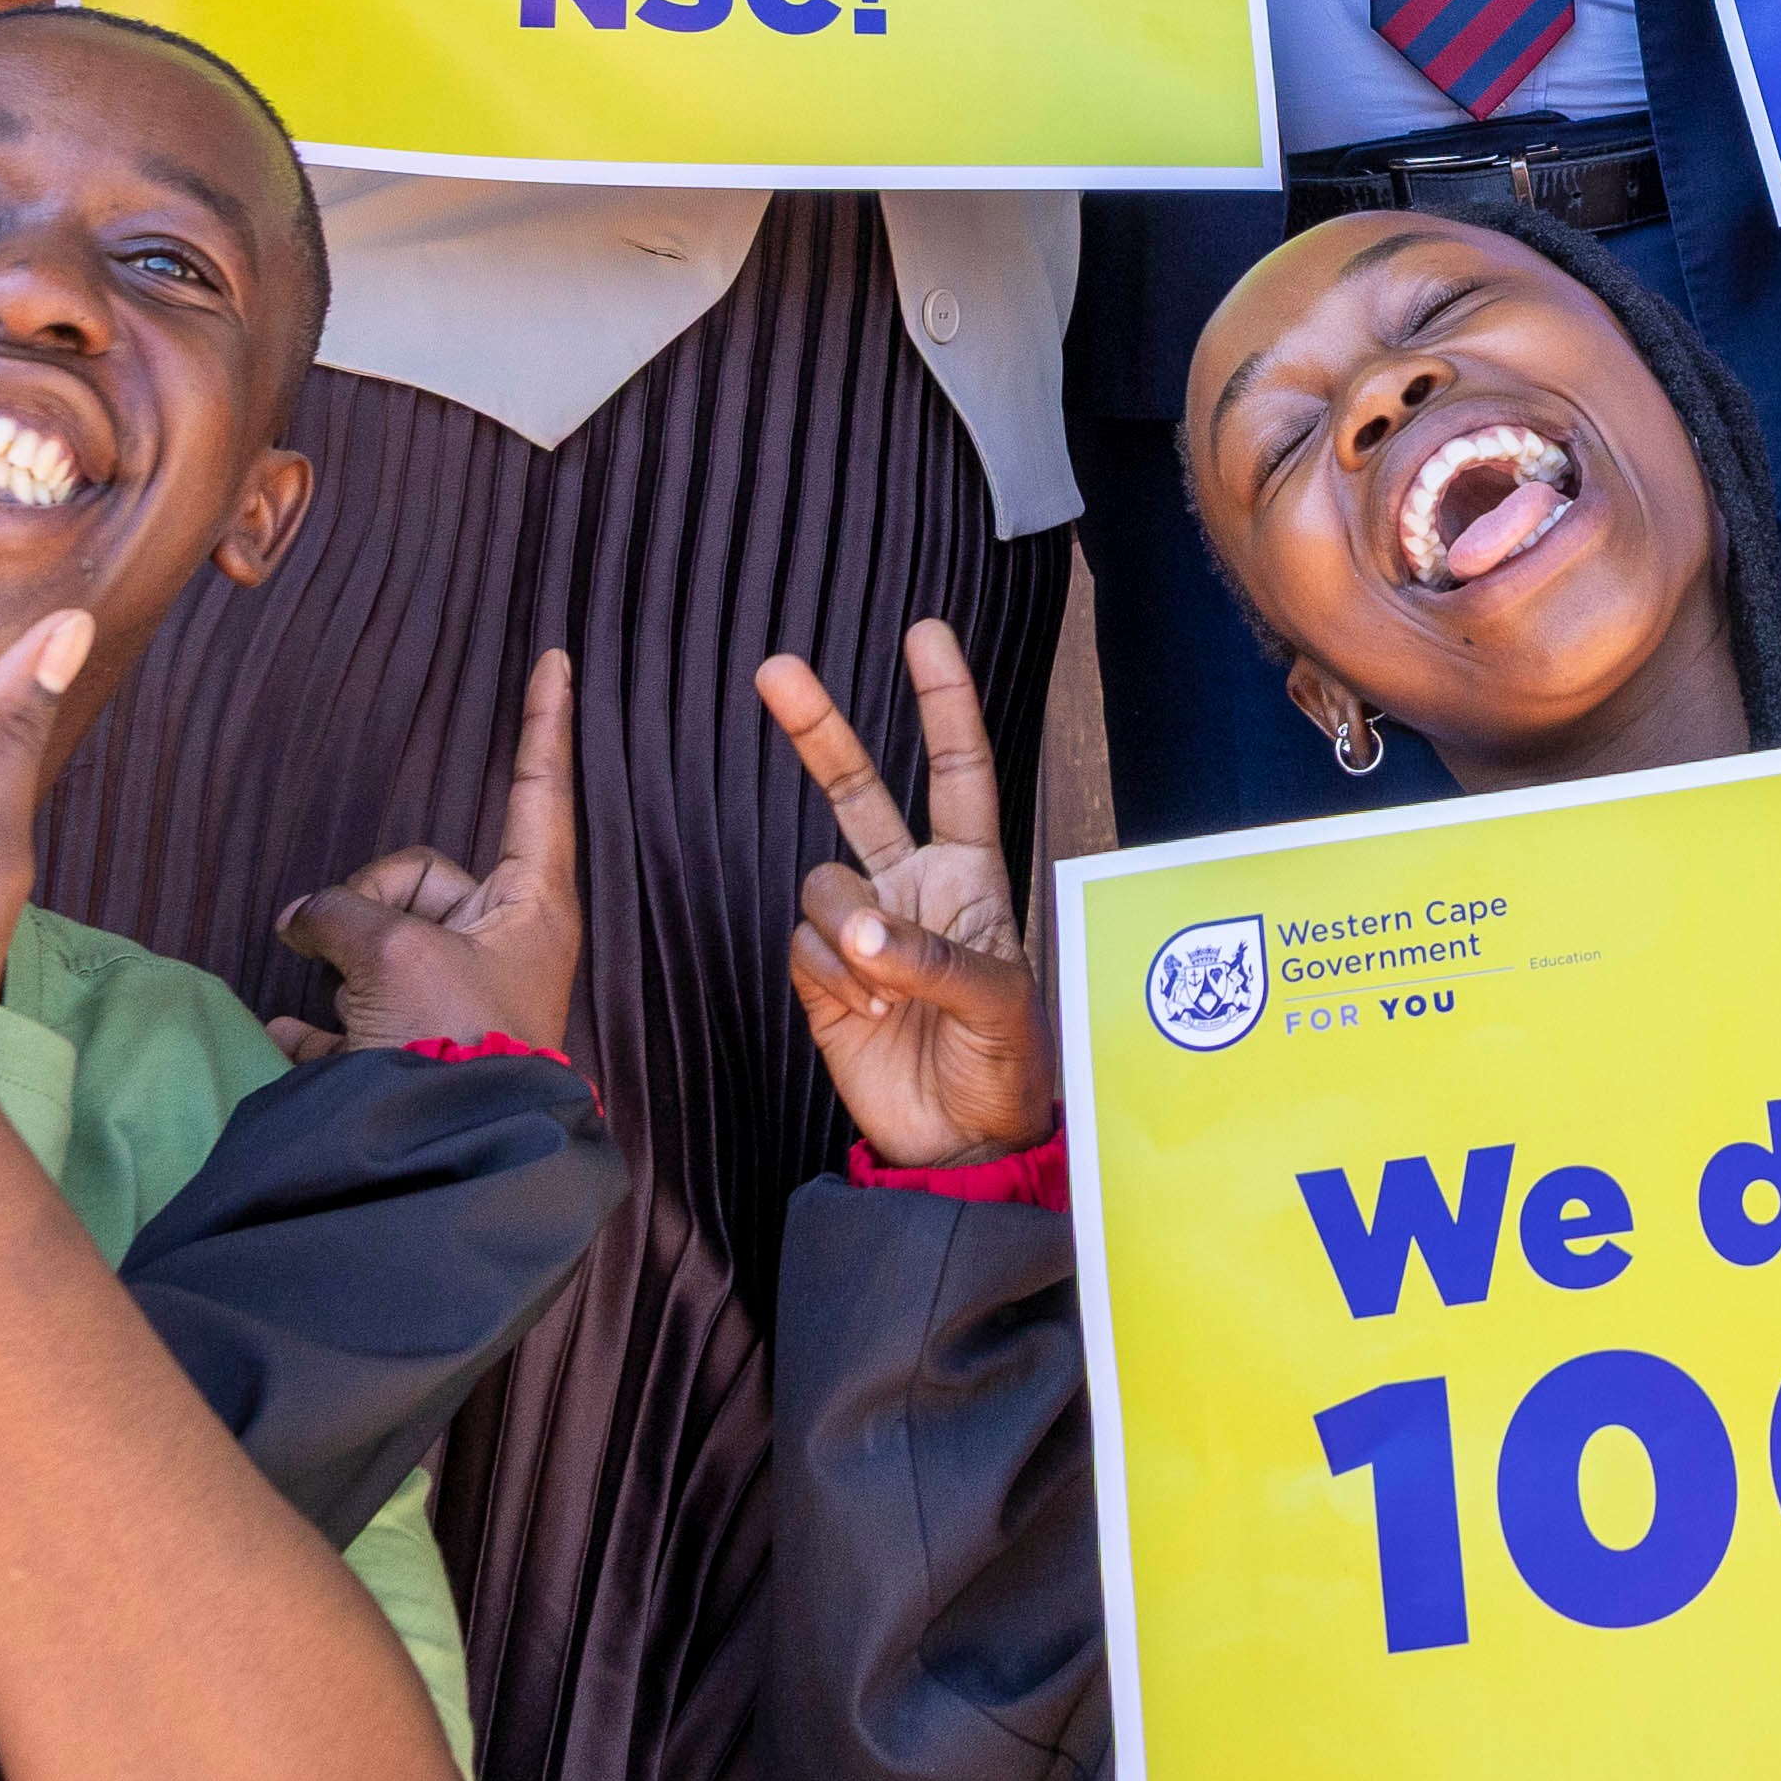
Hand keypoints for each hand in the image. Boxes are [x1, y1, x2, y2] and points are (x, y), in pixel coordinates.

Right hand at [269, 648, 582, 1064]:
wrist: (441, 1152)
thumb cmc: (450, 1041)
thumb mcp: (395, 954)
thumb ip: (342, 913)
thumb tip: (301, 919)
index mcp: (531, 904)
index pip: (538, 789)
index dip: (543, 724)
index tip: (558, 656)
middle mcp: (499, 942)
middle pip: (419, 876)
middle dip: (370, 902)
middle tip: (351, 950)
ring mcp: (451, 996)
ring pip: (374, 939)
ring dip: (338, 963)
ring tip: (337, 1006)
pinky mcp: (407, 1047)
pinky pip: (346, 1012)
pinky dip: (315, 1026)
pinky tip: (292, 1039)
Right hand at [759, 627, 1052, 1168]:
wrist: (959, 1146)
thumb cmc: (1007, 1066)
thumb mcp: (1000, 1005)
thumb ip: (934, 959)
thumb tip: (863, 933)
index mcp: (972, 874)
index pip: (958, 771)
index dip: (943, 702)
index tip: (924, 633)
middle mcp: (911, 886)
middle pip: (857, 790)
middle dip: (818, 730)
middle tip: (773, 669)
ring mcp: (862, 927)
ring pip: (822, 882)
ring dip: (850, 933)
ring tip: (890, 991)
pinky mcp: (821, 974)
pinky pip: (802, 942)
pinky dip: (831, 974)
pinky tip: (866, 1010)